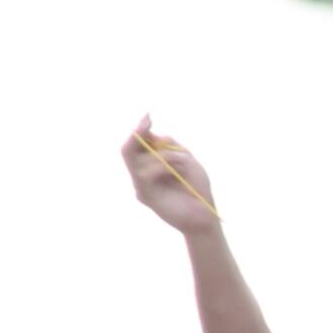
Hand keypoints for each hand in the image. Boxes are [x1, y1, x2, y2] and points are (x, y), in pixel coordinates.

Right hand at [125, 116, 220, 234]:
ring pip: (138, 161)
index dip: (141, 129)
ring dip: (163, 155)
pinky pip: (144, 174)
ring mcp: (142, 186)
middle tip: (147, 123)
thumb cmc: (197, 188)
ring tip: (182, 160)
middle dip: (137, 134)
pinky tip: (175, 169)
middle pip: (127, 150)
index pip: (138, 144)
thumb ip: (170, 147)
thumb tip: (155, 136)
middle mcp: (143, 174)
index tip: (148, 117)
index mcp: (152, 164)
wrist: (205, 216)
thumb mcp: (187, 160)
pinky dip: (161, 167)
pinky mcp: (145, 196)